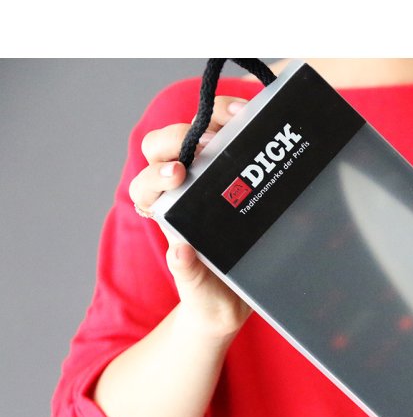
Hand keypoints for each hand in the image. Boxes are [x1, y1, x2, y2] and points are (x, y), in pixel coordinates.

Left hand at [128, 96, 253, 340]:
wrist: (234, 299)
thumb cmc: (209, 297)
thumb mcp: (199, 294)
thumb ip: (188, 276)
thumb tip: (178, 252)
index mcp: (165, 215)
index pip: (147, 185)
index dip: (157, 174)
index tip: (179, 175)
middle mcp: (181, 191)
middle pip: (163, 148)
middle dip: (180, 136)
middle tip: (209, 143)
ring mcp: (209, 180)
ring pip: (197, 135)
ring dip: (214, 120)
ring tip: (240, 117)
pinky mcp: (237, 175)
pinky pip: (232, 141)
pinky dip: (242, 124)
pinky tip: (260, 117)